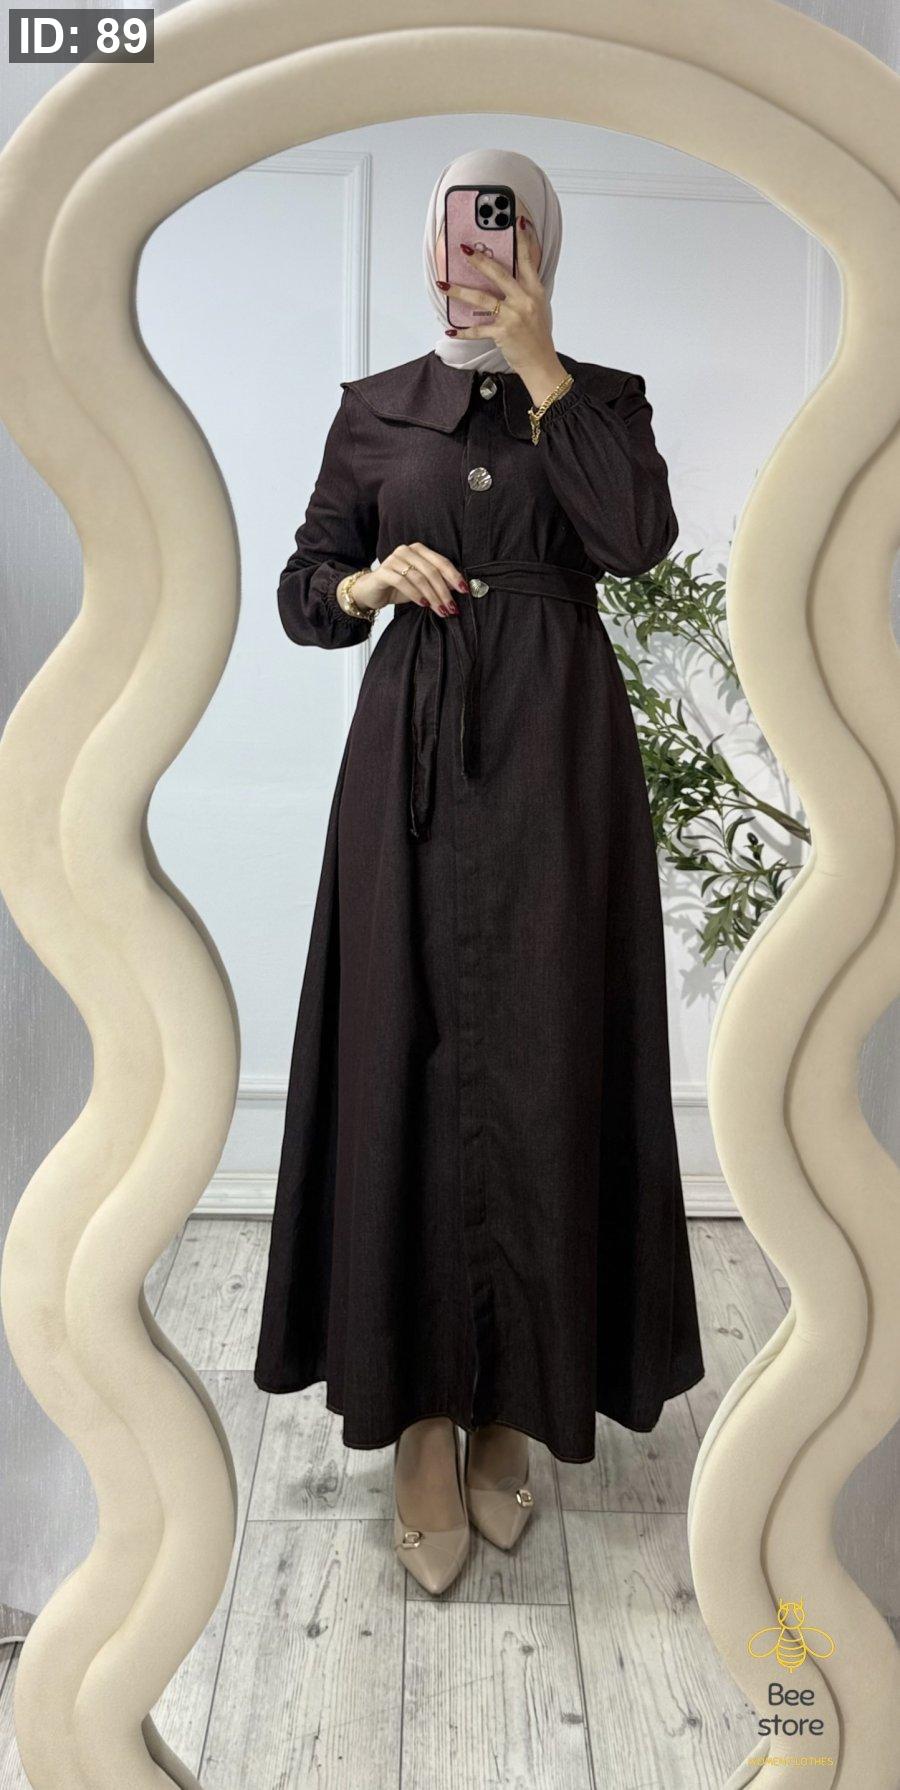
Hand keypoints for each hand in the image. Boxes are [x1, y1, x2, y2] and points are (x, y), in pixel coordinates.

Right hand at [348, 543, 469, 618]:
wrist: (371, 591)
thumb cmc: (399, 587)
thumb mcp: (422, 585)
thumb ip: (438, 583)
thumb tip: (459, 588)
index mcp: (419, 549)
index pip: (441, 561)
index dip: (454, 576)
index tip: (464, 591)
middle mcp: (407, 550)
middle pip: (432, 571)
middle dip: (444, 591)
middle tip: (452, 607)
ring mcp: (394, 559)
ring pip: (419, 578)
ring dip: (432, 596)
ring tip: (440, 610)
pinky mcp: (384, 571)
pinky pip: (403, 582)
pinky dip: (415, 594)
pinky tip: (423, 604)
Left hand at [439, 216, 567, 405]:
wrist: (541, 363)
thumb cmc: (538, 336)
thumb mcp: (538, 307)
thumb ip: (525, 290)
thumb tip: (506, 277)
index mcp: (534, 291)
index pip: (528, 260)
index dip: (522, 240)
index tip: (516, 220)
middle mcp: (524, 300)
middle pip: (499, 274)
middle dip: (479, 260)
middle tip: (463, 249)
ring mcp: (513, 316)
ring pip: (482, 298)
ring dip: (460, 291)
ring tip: (443, 284)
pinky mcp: (502, 333)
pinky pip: (478, 329)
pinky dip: (463, 331)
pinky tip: (450, 328)